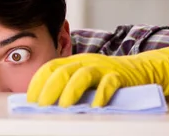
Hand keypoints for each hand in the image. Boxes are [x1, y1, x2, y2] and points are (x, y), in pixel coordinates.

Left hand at [26, 45, 168, 107]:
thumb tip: (42, 101)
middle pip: (63, 71)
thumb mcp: (83, 77)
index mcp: (73, 62)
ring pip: (83, 75)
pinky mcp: (119, 76)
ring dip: (71, 91)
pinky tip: (95, 106)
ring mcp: (102, 67)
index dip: (38, 82)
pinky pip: (110, 84)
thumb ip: (66, 84)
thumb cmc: (105, 77)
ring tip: (64, 106)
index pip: (50, 68)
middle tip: (41, 105)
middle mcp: (85, 62)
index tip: (30, 99)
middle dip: (49, 88)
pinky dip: (102, 94)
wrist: (138, 69)